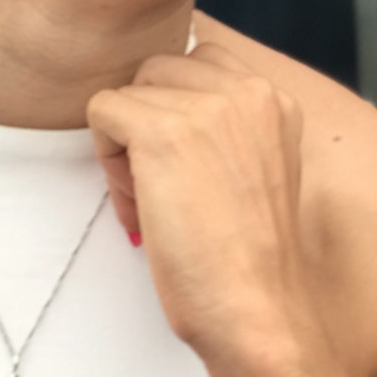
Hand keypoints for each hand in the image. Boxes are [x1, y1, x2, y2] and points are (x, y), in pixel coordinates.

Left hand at [87, 42, 316, 364]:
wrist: (258, 312)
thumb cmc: (247, 259)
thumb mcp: (254, 168)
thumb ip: (224, 127)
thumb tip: (154, 105)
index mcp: (274, 99)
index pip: (196, 64)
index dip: (175, 111)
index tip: (185, 167)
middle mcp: (248, 91)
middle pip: (158, 70)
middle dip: (146, 121)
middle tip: (159, 186)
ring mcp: (205, 109)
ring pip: (128, 92)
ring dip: (124, 144)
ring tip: (150, 201)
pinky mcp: (161, 133)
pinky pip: (102, 110)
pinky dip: (106, 157)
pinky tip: (137, 205)